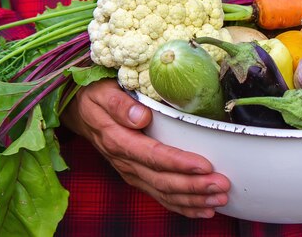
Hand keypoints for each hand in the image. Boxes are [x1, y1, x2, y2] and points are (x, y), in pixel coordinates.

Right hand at [60, 79, 230, 217]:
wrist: (80, 112)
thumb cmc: (95, 97)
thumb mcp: (101, 92)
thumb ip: (119, 104)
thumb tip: (142, 117)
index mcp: (117, 140)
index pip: (152, 155)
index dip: (178, 163)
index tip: (205, 165)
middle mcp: (125, 162)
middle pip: (162, 180)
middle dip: (194, 186)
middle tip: (222, 186)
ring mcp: (131, 172)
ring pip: (164, 193)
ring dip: (193, 199)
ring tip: (220, 199)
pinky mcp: (137, 177)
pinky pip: (161, 197)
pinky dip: (183, 206)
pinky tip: (204, 209)